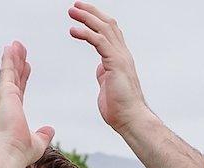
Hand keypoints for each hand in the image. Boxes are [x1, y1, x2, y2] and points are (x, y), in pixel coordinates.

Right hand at [0, 41, 54, 164]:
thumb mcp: (37, 142)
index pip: (20, 90)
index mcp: (13, 112)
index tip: (27, 66)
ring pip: (9, 72)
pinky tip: (11, 48)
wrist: (10, 153)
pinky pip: (7, 71)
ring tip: (16, 44)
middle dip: (17, 63)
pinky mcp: (4, 93)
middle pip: (14, 78)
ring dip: (12, 57)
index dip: (23, 77)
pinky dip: (9, 59)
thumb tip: (49, 130)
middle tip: (20, 49)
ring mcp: (3, 97)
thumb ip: (43, 135)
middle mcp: (6, 103)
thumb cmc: (20, 152)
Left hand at [68, 2, 152, 132]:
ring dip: (87, 18)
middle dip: (91, 13)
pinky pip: (99, 42)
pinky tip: (73, 30)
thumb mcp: (108, 86)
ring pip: (104, 29)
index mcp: (120, 59)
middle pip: (108, 25)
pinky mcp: (115, 64)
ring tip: (72, 12)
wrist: (132, 120)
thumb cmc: (120, 109)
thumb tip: (100, 69)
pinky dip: (86, 33)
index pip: (110, 33)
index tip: (82, 14)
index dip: (97, 21)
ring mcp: (121, 58)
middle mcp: (123, 55)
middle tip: (75, 6)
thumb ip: (104, 75)